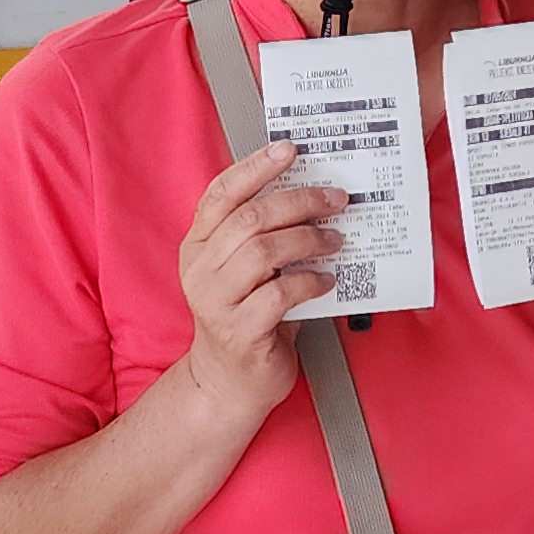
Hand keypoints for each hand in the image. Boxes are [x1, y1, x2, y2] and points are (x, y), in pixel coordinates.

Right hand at [177, 141, 342, 421]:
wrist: (228, 384)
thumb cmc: (245, 320)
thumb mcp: (247, 272)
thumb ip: (264, 236)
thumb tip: (315, 197)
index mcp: (198, 246)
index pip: (220, 194)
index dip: (254, 167)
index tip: (289, 149)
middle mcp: (200, 270)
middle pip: (250, 218)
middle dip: (299, 201)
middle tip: (335, 199)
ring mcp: (216, 302)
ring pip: (262, 251)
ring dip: (307, 239)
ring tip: (334, 240)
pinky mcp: (239, 332)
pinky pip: (279, 294)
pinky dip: (309, 282)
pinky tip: (326, 280)